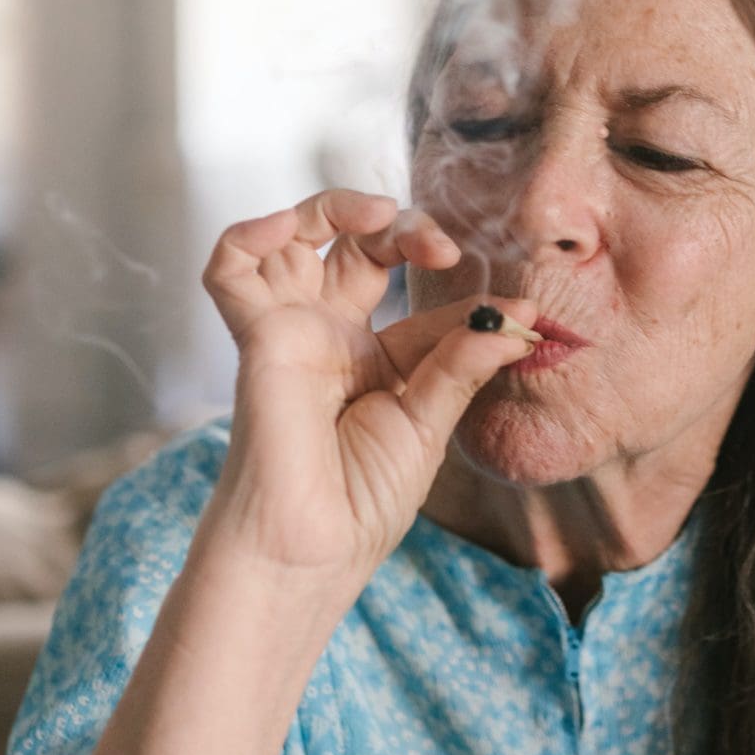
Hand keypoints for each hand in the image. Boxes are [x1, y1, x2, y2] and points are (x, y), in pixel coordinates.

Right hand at [200, 187, 535, 589]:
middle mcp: (328, 335)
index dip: (473, 299)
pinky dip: (251, 232)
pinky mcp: (256, 336)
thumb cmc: (362, 501)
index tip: (525, 311)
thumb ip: (463, 362)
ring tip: (381, 215)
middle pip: (356, 246)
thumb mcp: (428, 422)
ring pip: (292, 237)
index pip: (421, 299)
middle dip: (402, 228)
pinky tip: (291, 226)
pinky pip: (230, 266)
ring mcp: (291, 331)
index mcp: (372, 359)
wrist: (312, 547)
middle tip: (443, 248)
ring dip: (334, 206)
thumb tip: (519, 318)